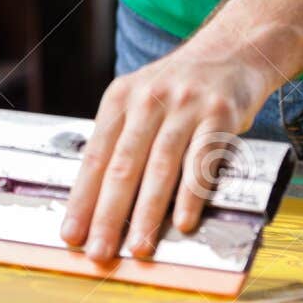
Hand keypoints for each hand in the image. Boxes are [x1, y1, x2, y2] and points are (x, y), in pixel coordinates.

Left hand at [60, 39, 268, 262]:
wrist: (232, 50)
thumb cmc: (179, 88)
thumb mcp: (141, 100)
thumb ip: (122, 140)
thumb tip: (98, 203)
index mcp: (121, 98)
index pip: (95, 156)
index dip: (82, 198)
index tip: (71, 234)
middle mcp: (149, 99)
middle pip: (123, 165)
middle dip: (108, 214)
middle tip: (99, 252)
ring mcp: (186, 105)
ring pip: (160, 166)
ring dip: (147, 213)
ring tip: (138, 247)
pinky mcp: (220, 114)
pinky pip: (202, 160)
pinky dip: (191, 194)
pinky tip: (182, 221)